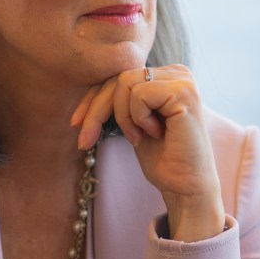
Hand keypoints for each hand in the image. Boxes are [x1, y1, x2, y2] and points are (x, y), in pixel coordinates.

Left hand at [70, 65, 225, 241]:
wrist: (185, 186)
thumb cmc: (162, 158)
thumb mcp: (133, 122)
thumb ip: (121, 100)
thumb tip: (89, 90)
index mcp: (167, 76)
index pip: (119, 76)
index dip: (93, 99)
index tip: (74, 124)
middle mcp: (178, 72)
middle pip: (119, 78)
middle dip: (96, 110)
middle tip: (85, 141)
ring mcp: (183, 80)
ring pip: (125, 83)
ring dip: (123, 117)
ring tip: (139, 137)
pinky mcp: (184, 92)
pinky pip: (140, 95)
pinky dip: (138, 118)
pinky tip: (155, 133)